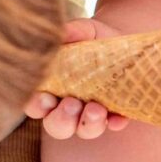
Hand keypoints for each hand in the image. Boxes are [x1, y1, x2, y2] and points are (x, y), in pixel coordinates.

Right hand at [24, 18, 130, 139]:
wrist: (126, 41)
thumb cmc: (94, 38)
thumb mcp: (83, 31)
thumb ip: (72, 31)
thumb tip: (62, 32)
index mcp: (51, 88)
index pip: (35, 105)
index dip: (36, 106)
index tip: (45, 98)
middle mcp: (68, 107)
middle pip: (56, 126)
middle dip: (62, 120)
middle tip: (72, 104)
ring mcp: (91, 113)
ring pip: (84, 130)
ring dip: (88, 124)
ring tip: (96, 109)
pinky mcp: (115, 114)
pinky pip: (114, 124)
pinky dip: (115, 123)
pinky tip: (118, 118)